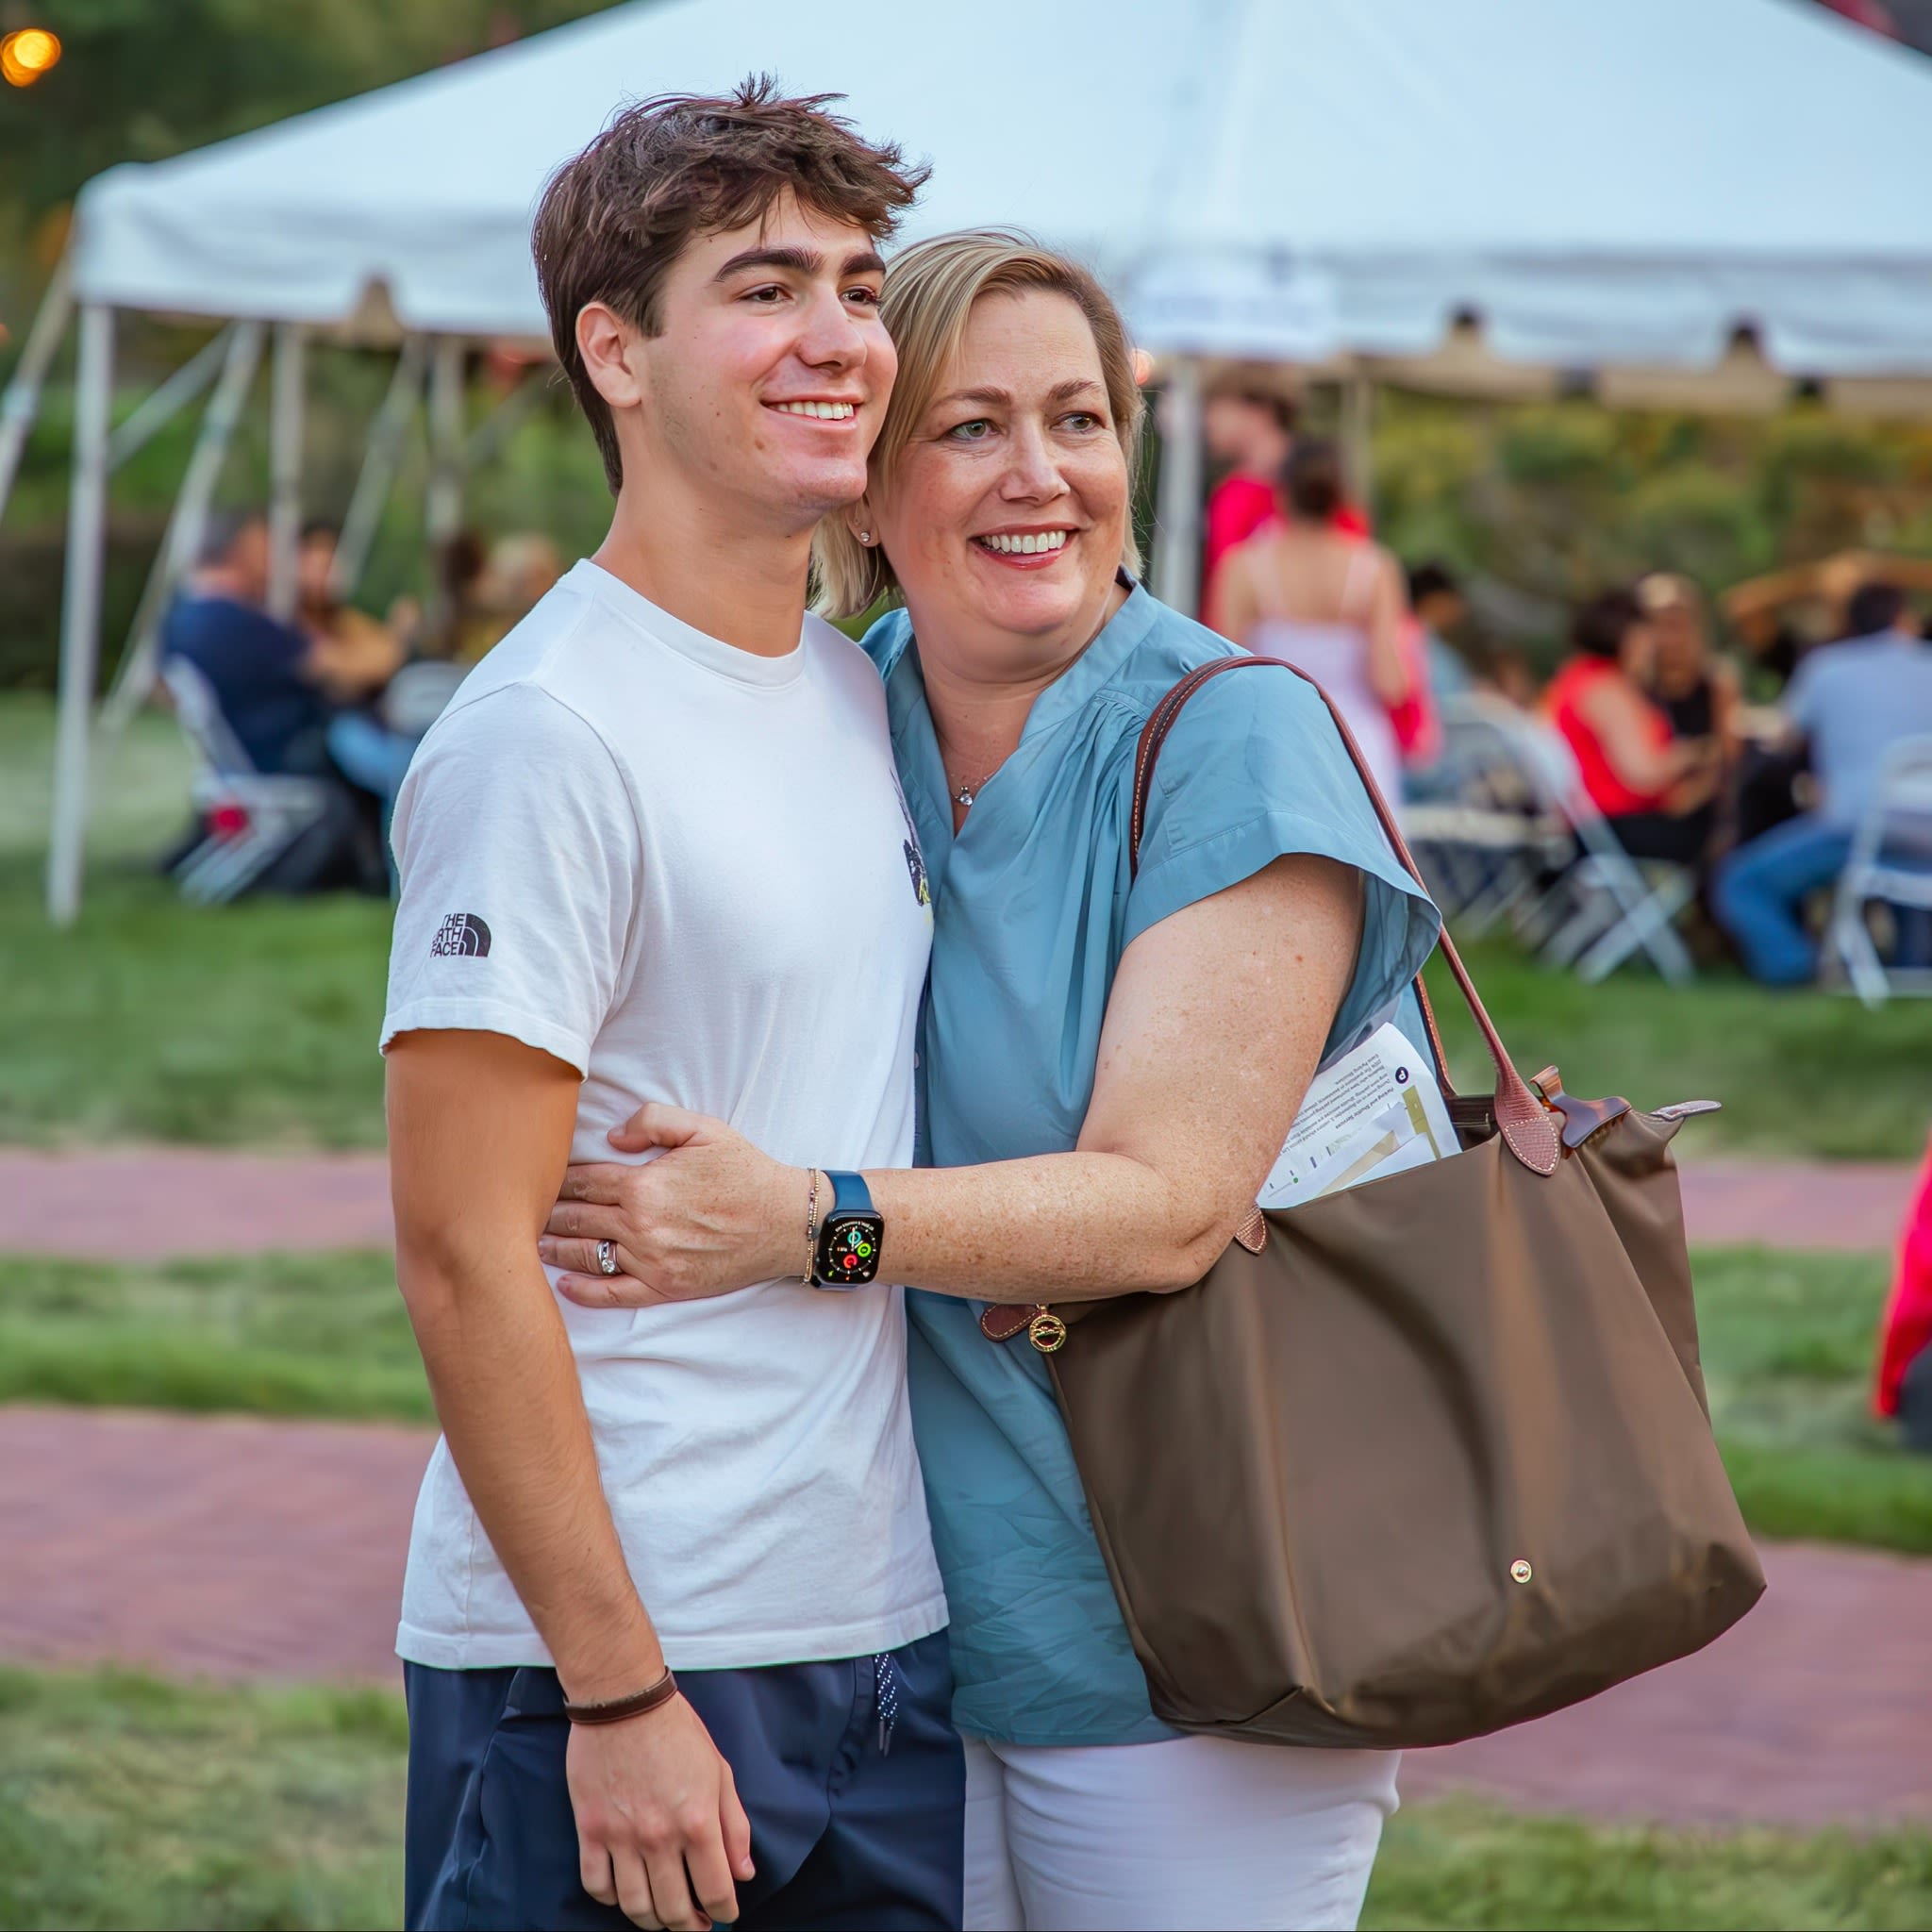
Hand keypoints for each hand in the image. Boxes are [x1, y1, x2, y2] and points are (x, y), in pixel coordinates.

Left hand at [542, 1103, 802, 1307]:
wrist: (784, 1221)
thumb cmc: (744, 1170)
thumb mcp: (703, 1128)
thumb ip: (651, 1120)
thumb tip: (610, 1138)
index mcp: (644, 1184)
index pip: (582, 1182)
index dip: (554, 1180)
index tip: (534, 1178)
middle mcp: (640, 1226)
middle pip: (575, 1219)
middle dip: (544, 1214)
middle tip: (518, 1211)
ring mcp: (651, 1261)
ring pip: (585, 1256)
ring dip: (553, 1249)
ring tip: (529, 1244)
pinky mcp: (665, 1287)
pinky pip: (613, 1293)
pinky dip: (583, 1291)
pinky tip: (563, 1284)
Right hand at [568, 1694, 754, 1929]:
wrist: (625, 1700)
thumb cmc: (678, 1731)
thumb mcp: (720, 1771)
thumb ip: (734, 1826)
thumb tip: (743, 1873)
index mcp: (698, 1821)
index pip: (716, 1890)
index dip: (724, 1911)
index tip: (724, 1914)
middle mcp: (660, 1837)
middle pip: (674, 1909)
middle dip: (689, 1926)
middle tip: (695, 1924)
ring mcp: (621, 1837)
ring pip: (635, 1906)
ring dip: (652, 1921)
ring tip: (663, 1916)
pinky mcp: (590, 1831)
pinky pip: (597, 1886)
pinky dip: (612, 1899)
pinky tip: (625, 1892)